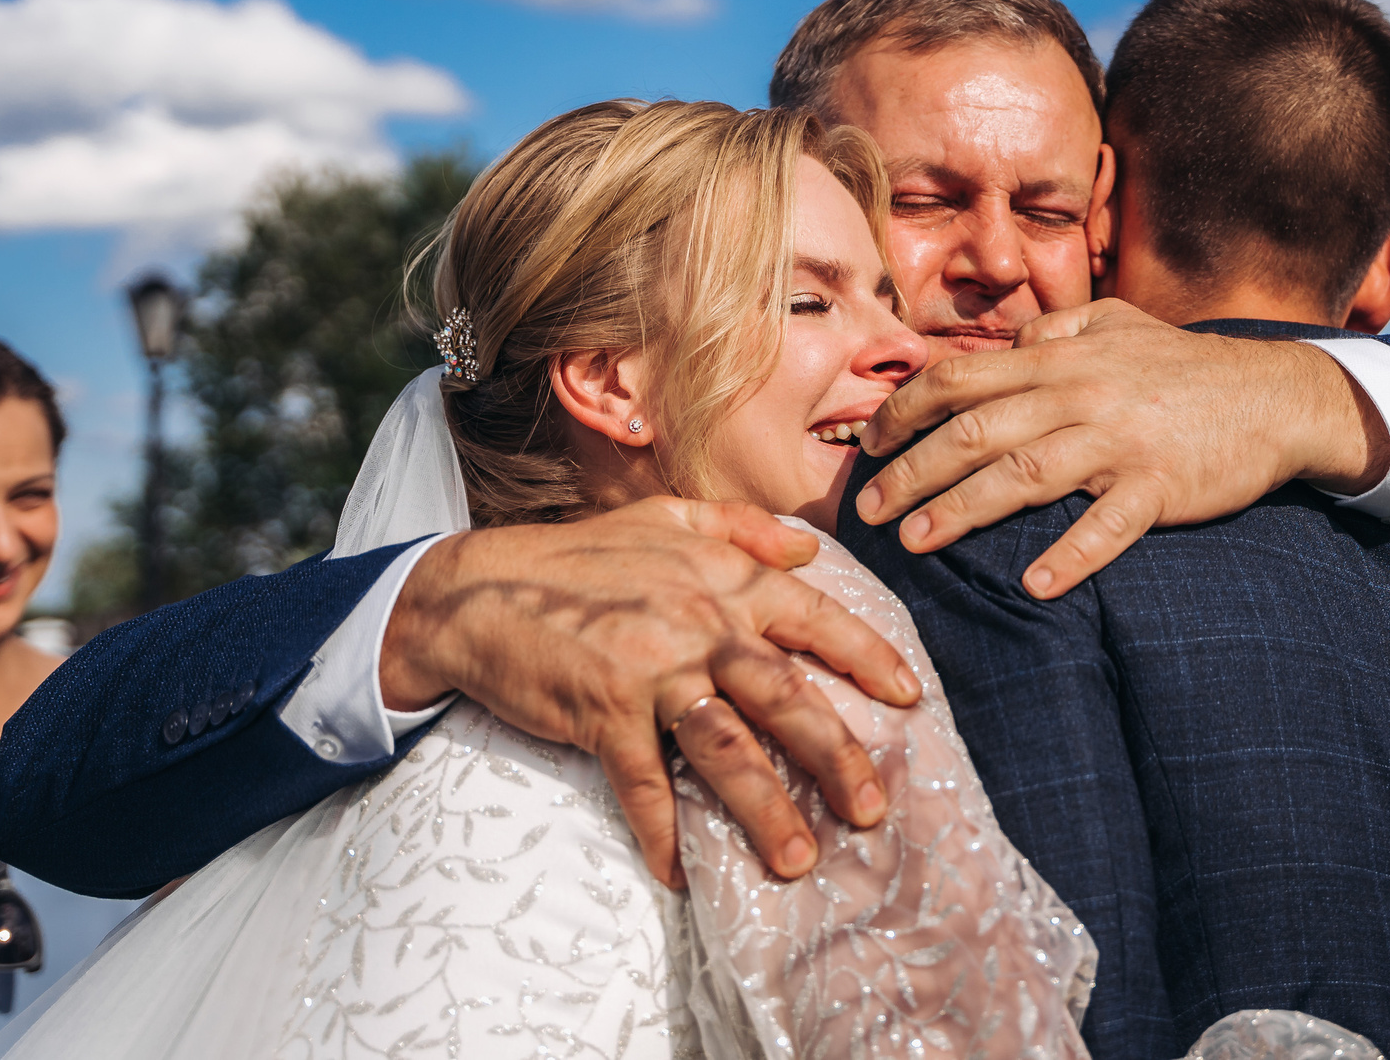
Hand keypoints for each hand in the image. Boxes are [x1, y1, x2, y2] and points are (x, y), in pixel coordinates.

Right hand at [381, 498, 921, 887]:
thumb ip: (742, 526)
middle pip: (784, 696)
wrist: (479, 588)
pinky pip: (641, 783)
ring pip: (724, 748)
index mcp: (723, 579)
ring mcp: (649, 671)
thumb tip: (807, 547)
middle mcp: (698, 624)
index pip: (814, 618)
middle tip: (872, 808)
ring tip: (798, 859)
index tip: (911, 698)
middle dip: (836, 755)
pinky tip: (681, 872)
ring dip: (764, 810)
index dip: (867, 657)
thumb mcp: (666, 517)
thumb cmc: (579, 557)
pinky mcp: (600, 711)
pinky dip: (661, 831)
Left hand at [854, 299, 1386, 597]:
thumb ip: (1058, 326)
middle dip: (912, 471)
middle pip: (975, 431)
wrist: (1273, 395)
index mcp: (1061, 356)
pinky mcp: (1160, 486)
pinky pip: (1109, 526)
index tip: (872, 443)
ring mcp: (1119, 442)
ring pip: (1024, 476)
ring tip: (916, 544)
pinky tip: (1036, 586)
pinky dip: (1071, 555)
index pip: (962, 377)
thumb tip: (1007, 338)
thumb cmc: (1185, 364)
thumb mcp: (1118, 323)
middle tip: (868, 511)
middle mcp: (1080, 394)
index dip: (906, 409)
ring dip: (963, 511)